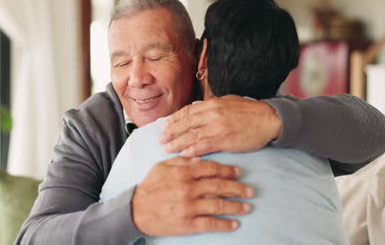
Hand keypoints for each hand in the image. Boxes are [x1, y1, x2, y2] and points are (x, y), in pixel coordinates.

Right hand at [131, 156, 253, 235]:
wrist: (135, 211)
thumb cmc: (149, 187)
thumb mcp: (162, 167)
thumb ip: (182, 162)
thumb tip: (200, 159)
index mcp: (183, 173)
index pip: (211, 169)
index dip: (228, 170)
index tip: (239, 173)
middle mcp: (188, 189)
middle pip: (220, 186)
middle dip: (238, 188)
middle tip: (250, 190)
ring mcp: (189, 207)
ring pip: (219, 205)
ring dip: (236, 206)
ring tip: (247, 207)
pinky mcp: (187, 224)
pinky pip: (210, 224)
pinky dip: (224, 224)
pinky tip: (234, 224)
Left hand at [159, 95, 281, 156]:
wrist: (269, 119)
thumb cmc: (250, 111)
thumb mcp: (228, 101)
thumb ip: (210, 105)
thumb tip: (194, 107)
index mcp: (212, 104)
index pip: (187, 112)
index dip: (174, 119)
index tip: (164, 125)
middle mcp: (212, 114)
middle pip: (185, 124)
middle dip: (170, 132)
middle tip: (160, 139)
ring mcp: (217, 128)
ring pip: (191, 136)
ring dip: (177, 142)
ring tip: (166, 148)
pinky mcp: (224, 140)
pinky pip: (204, 146)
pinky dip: (192, 150)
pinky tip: (183, 154)